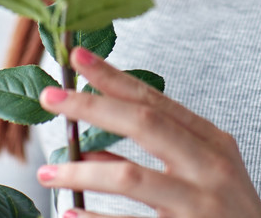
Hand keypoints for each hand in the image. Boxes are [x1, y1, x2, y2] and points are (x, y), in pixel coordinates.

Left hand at [35, 46, 260, 217]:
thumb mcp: (200, 178)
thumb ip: (152, 158)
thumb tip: (87, 150)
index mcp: (213, 143)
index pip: (155, 100)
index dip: (113, 77)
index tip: (78, 58)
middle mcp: (211, 167)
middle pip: (143, 123)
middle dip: (91, 106)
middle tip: (50, 98)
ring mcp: (201, 204)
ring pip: (130, 176)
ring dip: (81, 172)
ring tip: (48, 172)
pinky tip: (72, 215)